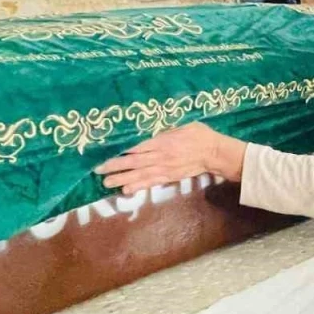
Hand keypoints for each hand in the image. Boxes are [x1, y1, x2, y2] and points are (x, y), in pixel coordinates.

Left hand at [95, 122, 245, 195]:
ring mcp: (165, 169)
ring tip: (107, 183)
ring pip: (140, 175)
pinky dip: (139, 186)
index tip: (107, 152)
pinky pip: (152, 182)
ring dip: (123, 179)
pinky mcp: (170, 177)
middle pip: (135, 162)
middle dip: (116, 166)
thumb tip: (150, 129)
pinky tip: (127, 190)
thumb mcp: (183, 124)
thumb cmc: (200, 135)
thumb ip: (166, 128)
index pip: (138, 147)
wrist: (215, 153)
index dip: (122, 151)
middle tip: (98, 170)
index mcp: (163, 141)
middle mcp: (161, 156)